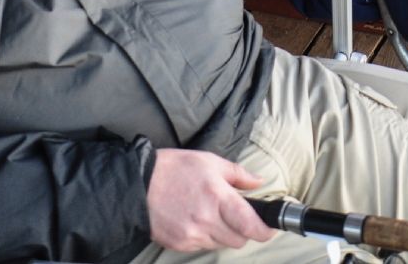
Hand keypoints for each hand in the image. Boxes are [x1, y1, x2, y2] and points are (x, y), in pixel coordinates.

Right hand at [146, 149, 273, 251]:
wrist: (138, 184)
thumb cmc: (175, 168)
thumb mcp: (209, 161)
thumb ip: (238, 175)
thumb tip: (259, 182)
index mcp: (217, 196)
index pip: (250, 225)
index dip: (264, 231)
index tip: (269, 229)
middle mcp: (206, 220)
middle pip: (239, 240)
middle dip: (243, 231)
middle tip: (236, 216)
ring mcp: (192, 235)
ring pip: (221, 244)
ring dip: (223, 234)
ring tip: (211, 215)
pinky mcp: (180, 244)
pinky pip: (202, 246)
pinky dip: (205, 236)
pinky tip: (195, 220)